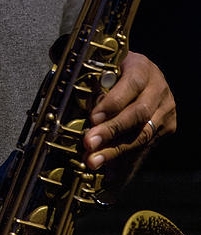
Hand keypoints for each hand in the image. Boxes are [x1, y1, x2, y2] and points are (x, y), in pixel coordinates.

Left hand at [83, 51, 174, 170]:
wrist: (137, 75)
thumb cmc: (112, 70)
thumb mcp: (102, 65)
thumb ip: (89, 79)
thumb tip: (68, 98)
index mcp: (142, 67)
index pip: (132, 84)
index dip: (113, 102)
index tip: (93, 117)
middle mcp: (158, 88)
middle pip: (139, 113)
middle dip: (111, 130)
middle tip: (89, 143)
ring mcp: (165, 109)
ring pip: (143, 134)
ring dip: (115, 150)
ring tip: (94, 160)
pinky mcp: (166, 127)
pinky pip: (145, 146)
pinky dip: (125, 158)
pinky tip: (108, 168)